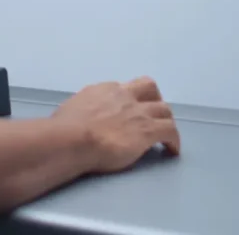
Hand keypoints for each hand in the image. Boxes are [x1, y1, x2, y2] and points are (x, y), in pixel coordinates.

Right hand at [54, 76, 180, 172]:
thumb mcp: (73, 108)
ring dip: (166, 121)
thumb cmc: (65, 127)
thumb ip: (85, 108)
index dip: (130, 99)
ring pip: (164, 109)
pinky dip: (174, 140)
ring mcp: (139, 112)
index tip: (129, 110)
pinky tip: (172, 150)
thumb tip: (83, 116)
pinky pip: (171, 131)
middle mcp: (124, 96)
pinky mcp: (148, 130)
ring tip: (164, 134)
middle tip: (153, 115)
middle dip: (154, 100)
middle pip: (150, 88)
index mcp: (105, 90)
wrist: (72, 138)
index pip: (125, 88)